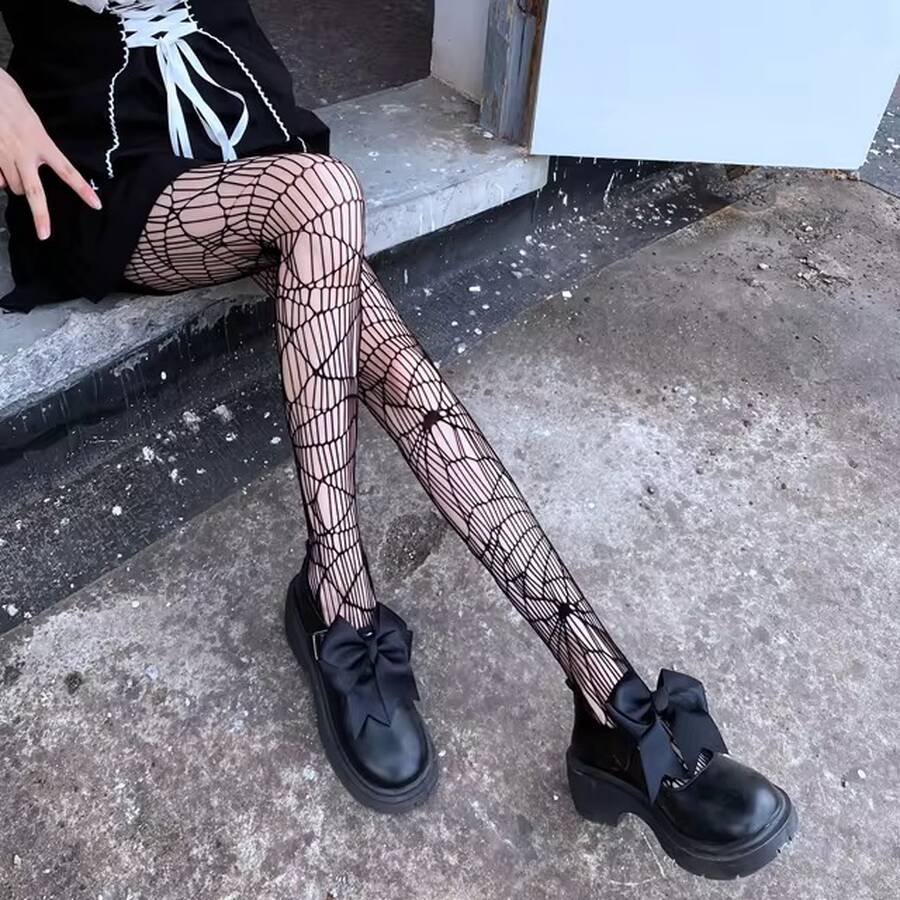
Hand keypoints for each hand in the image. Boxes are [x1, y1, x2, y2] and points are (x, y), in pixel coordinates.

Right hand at [0, 69, 101, 239]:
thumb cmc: (7, 96)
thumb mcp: (31, 120)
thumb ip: (35, 145)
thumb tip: (25, 172)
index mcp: (41, 141)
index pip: (67, 171)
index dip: (82, 190)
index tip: (96, 205)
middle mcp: (24, 153)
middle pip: (34, 193)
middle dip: (40, 217)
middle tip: (44, 235)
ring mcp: (3, 156)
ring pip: (13, 186)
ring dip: (16, 184)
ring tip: (14, 164)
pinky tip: (0, 161)